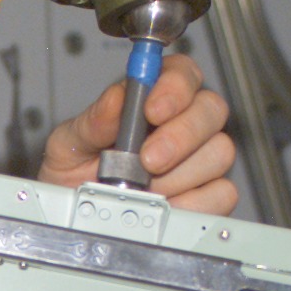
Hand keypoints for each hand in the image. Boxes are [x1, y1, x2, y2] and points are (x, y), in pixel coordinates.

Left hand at [35, 52, 240, 214]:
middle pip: (212, 109)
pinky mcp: (209, 196)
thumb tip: (116, 99)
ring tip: (143, 187)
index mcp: (152, 99)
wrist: (76, 217)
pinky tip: (163, 205)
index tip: (153, 109)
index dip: (175, 86)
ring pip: (219, 152)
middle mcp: (183, 125)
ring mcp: (200, 161)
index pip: (183, 73)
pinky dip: (191, 202)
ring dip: (179, 174)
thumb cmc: (74, 174)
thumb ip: (92, 121)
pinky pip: (221, 193)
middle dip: (181, 134)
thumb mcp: (69, 143)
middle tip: (148, 158)